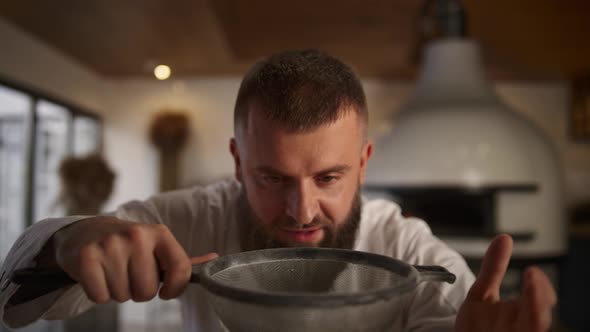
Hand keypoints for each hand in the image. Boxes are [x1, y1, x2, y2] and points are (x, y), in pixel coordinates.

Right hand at [52, 216, 216, 302]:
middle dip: (139, 291)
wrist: (86, 233)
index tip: (166, 292)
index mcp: (160, 233)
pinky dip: (99, 293)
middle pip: (147, 291)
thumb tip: (215, 260)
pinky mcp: (87, 257)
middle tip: (130, 275)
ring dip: (118, 292)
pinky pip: (100, 297)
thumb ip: (183, 259)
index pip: (181, 269)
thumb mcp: (157, 246)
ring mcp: (111, 244)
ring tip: (114, 272)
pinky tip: (98, 275)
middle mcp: (137, 235)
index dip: (175, 289)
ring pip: (123, 296)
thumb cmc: (129, 245)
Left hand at [455, 235, 556, 331]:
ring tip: (534, 313)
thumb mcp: (482, 295)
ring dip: (535, 317)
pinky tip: (514, 328)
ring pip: (534, 327)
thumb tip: (504, 239)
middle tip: (534, 283)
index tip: (531, 273)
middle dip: (539, 301)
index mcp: (521, 313)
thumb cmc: (477, 328)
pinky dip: (523, 330)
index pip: (538, 298)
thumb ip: (494, 269)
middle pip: (538, 317)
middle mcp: (523, 326)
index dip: (537, 286)